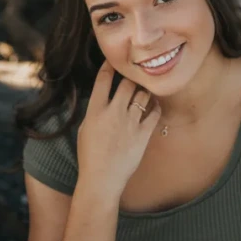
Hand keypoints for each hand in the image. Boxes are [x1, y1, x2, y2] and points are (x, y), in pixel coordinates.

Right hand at [76, 61, 160, 197]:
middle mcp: (113, 112)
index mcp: (96, 111)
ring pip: (143, 95)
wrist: (102, 179)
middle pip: (128, 83)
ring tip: (144, 92)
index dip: (110, 66)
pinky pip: (154, 112)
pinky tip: (153, 107)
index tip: (114, 60)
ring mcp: (130, 123)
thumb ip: (96, 111)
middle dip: (132, 78)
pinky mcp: (143, 134)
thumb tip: (105, 98)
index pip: (103, 79)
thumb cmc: (90, 156)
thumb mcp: (86, 129)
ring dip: (144, 92)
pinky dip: (155, 107)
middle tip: (135, 78)